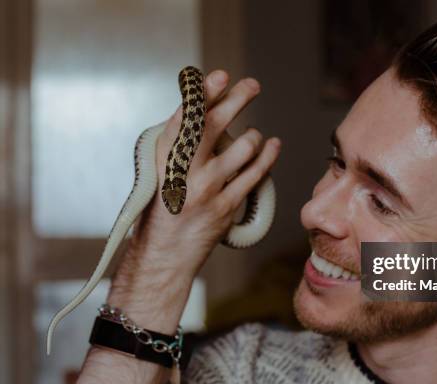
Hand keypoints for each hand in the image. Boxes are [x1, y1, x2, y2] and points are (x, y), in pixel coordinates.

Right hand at [121, 70, 280, 282]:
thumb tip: (205, 106)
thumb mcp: (162, 170)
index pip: (185, 117)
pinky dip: (267, 157)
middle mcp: (183, 171)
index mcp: (163, 157)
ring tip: (253, 136)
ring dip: (253, 137)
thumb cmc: (164, 206)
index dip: (203, 94)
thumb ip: (181, 142)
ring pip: (242, 149)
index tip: (220, 76)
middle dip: (235, 100)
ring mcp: (207, 190)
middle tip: (253, 85)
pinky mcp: (226, 207)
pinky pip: (255, 175)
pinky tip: (273, 145)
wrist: (164, 252)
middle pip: (212, 126)